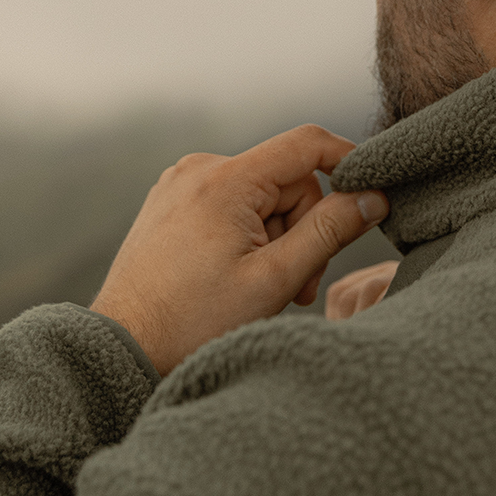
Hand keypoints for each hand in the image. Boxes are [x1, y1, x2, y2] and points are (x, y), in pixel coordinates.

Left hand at [92, 124, 387, 376]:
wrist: (121, 352)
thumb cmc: (193, 322)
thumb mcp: (276, 278)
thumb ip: (331, 231)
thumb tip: (374, 197)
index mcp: (225, 180)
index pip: (307, 143)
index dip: (349, 161)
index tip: (372, 195)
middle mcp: (200, 170)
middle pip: (287, 181)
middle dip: (305, 229)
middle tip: (299, 284)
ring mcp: (181, 186)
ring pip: (263, 198)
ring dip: (278, 240)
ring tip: (266, 290)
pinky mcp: (173, 205)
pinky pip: (234, 207)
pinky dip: (251, 238)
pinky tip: (241, 277)